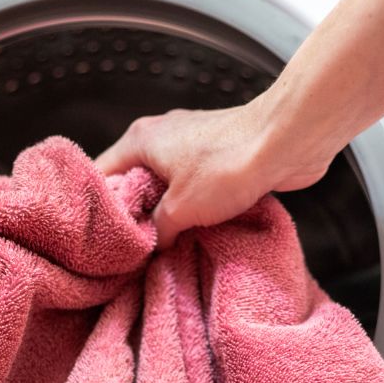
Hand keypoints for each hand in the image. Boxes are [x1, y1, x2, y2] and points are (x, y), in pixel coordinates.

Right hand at [94, 99, 336, 247]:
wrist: (285, 141)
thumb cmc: (228, 166)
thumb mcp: (180, 210)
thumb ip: (157, 230)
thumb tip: (152, 246)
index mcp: (139, 140)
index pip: (100, 174)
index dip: (98, 207)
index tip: (100, 237)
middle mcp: (160, 135)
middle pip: (132, 181)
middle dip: (134, 214)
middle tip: (133, 247)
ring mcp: (190, 142)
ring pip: (164, 184)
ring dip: (166, 211)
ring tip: (164, 243)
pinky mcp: (217, 153)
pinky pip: (192, 183)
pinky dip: (191, 204)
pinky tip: (195, 228)